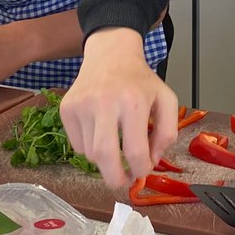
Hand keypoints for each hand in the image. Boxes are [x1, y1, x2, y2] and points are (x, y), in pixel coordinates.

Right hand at [60, 27, 178, 189]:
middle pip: (104, 157)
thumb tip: (151, 160)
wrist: (111, 53)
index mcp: (133, 102)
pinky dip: (90, 147)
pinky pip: (77, 144)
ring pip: (90, 154)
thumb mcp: (166, 100)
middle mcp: (104, 103)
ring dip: (104, 159)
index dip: (141, 169)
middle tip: (122, 181)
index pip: (135, 151)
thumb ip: (167, 133)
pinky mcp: (67, 108)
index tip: (142, 170)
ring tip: (114, 142)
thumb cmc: (141, 80)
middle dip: (114, 179)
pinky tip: (100, 130)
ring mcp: (81, 105)